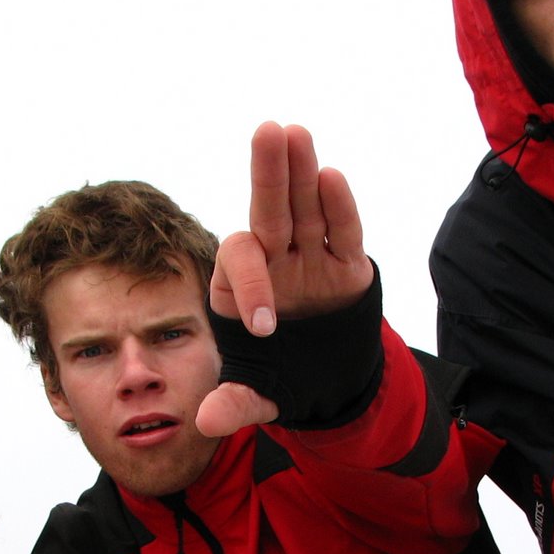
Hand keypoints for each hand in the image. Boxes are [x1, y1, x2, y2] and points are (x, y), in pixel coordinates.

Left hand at [196, 121, 374, 437]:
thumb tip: (207, 423)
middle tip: (267, 131)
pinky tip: (332, 176)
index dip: (252, 286)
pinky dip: (340, 208)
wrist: (329, 380)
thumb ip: (235, 403)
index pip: (241, 265)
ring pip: (305, 208)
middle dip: (268, 173)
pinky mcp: (346, 264)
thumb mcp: (259, 394)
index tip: (268, 327)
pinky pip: (342, 232)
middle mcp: (273, 261)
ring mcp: (310, 257)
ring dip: (302, 172)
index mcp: (239, 286)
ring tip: (298, 133)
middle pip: (268, 211)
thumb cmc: (283, 377)